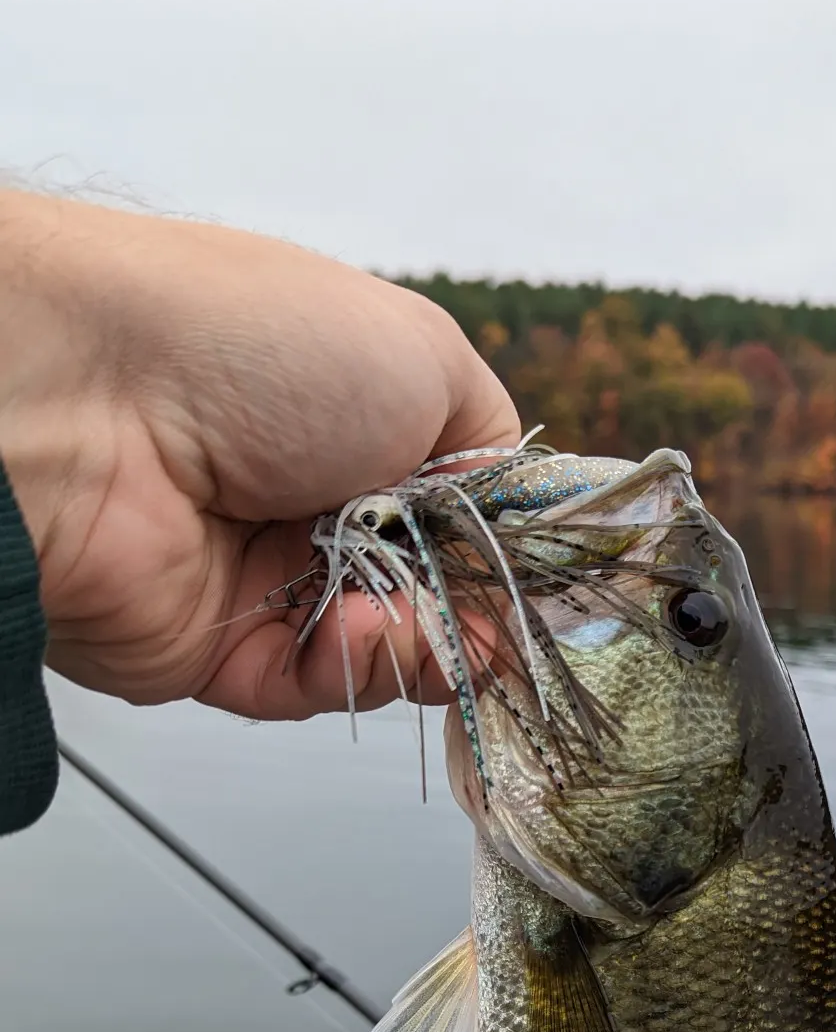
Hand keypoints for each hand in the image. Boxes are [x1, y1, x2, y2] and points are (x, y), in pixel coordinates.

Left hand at [0, 191, 518, 718]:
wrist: (88, 398)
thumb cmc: (257, 344)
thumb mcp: (425, 358)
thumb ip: (490, 449)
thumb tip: (516, 522)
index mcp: (368, 427)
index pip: (468, 512)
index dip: (514, 552)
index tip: (551, 585)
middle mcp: (323, 503)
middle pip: (440, 591)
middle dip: (481, 612)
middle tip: (500, 623)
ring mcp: (273, 579)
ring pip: (391, 650)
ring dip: (425, 645)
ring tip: (424, 623)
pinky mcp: (222, 651)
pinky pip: (318, 686)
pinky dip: (355, 670)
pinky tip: (362, 635)